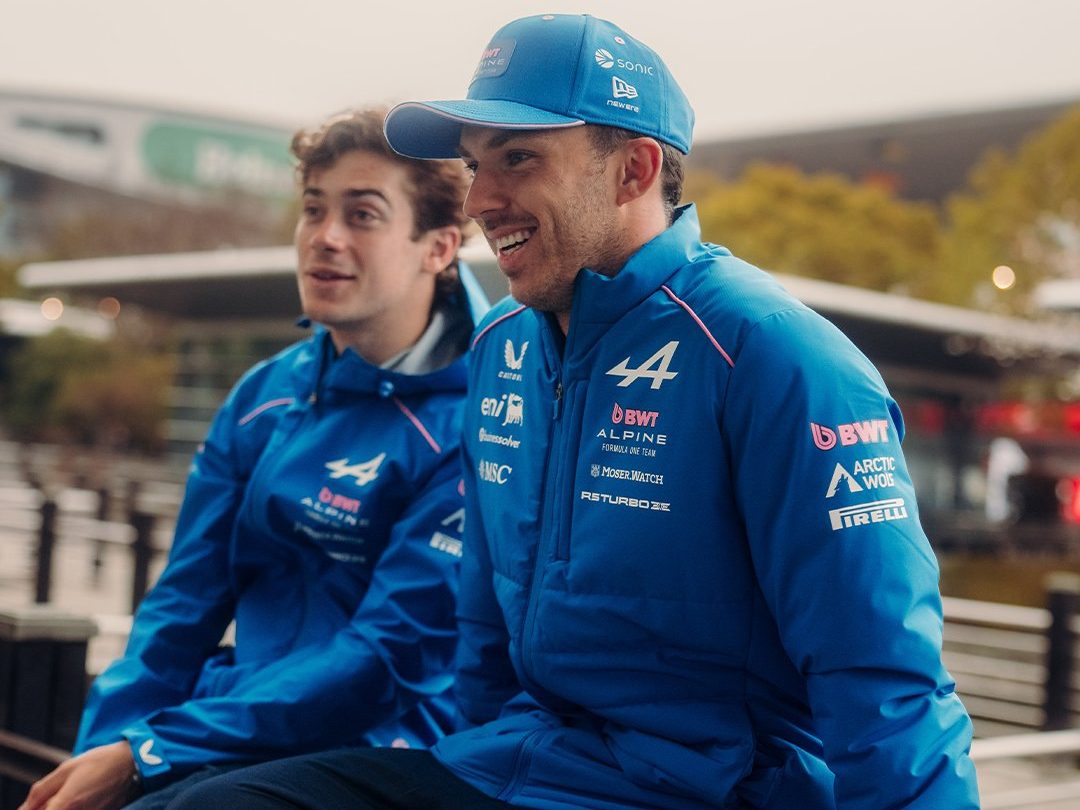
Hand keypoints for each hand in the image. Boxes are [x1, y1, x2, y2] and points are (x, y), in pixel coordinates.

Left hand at [19, 741, 139, 809]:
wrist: (134, 763)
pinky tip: (84, 795)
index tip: (37, 802)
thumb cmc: (102, 761)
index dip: (33, 809)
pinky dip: (76, 807)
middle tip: (56, 794)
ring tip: (74, 792)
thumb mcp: (66, 768)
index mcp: (66, 804)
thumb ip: (42, 790)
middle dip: (48, 806)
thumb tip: (26, 806)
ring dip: (62, 806)